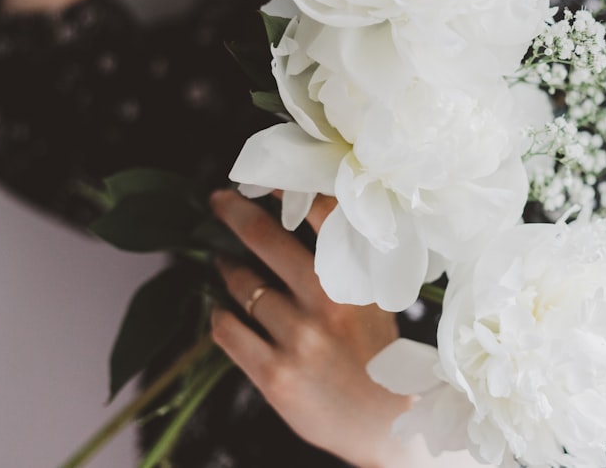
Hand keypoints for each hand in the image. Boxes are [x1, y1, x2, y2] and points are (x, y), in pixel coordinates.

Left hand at [209, 191, 410, 467]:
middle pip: (268, 241)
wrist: (386, 424)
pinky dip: (220, 316)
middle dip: (237, 214)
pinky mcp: (275, 376)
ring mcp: (299, 341)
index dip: (289, 191)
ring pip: (244, 286)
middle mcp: (327, 305)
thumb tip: (301, 220)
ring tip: (224, 264)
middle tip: (219, 201)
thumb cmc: (379, 358)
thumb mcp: (374, 302)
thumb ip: (345, 266)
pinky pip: (229, 332)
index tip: (267, 181)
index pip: (322, 216)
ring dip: (229, 270)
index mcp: (357, 281)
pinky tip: (222, 311)